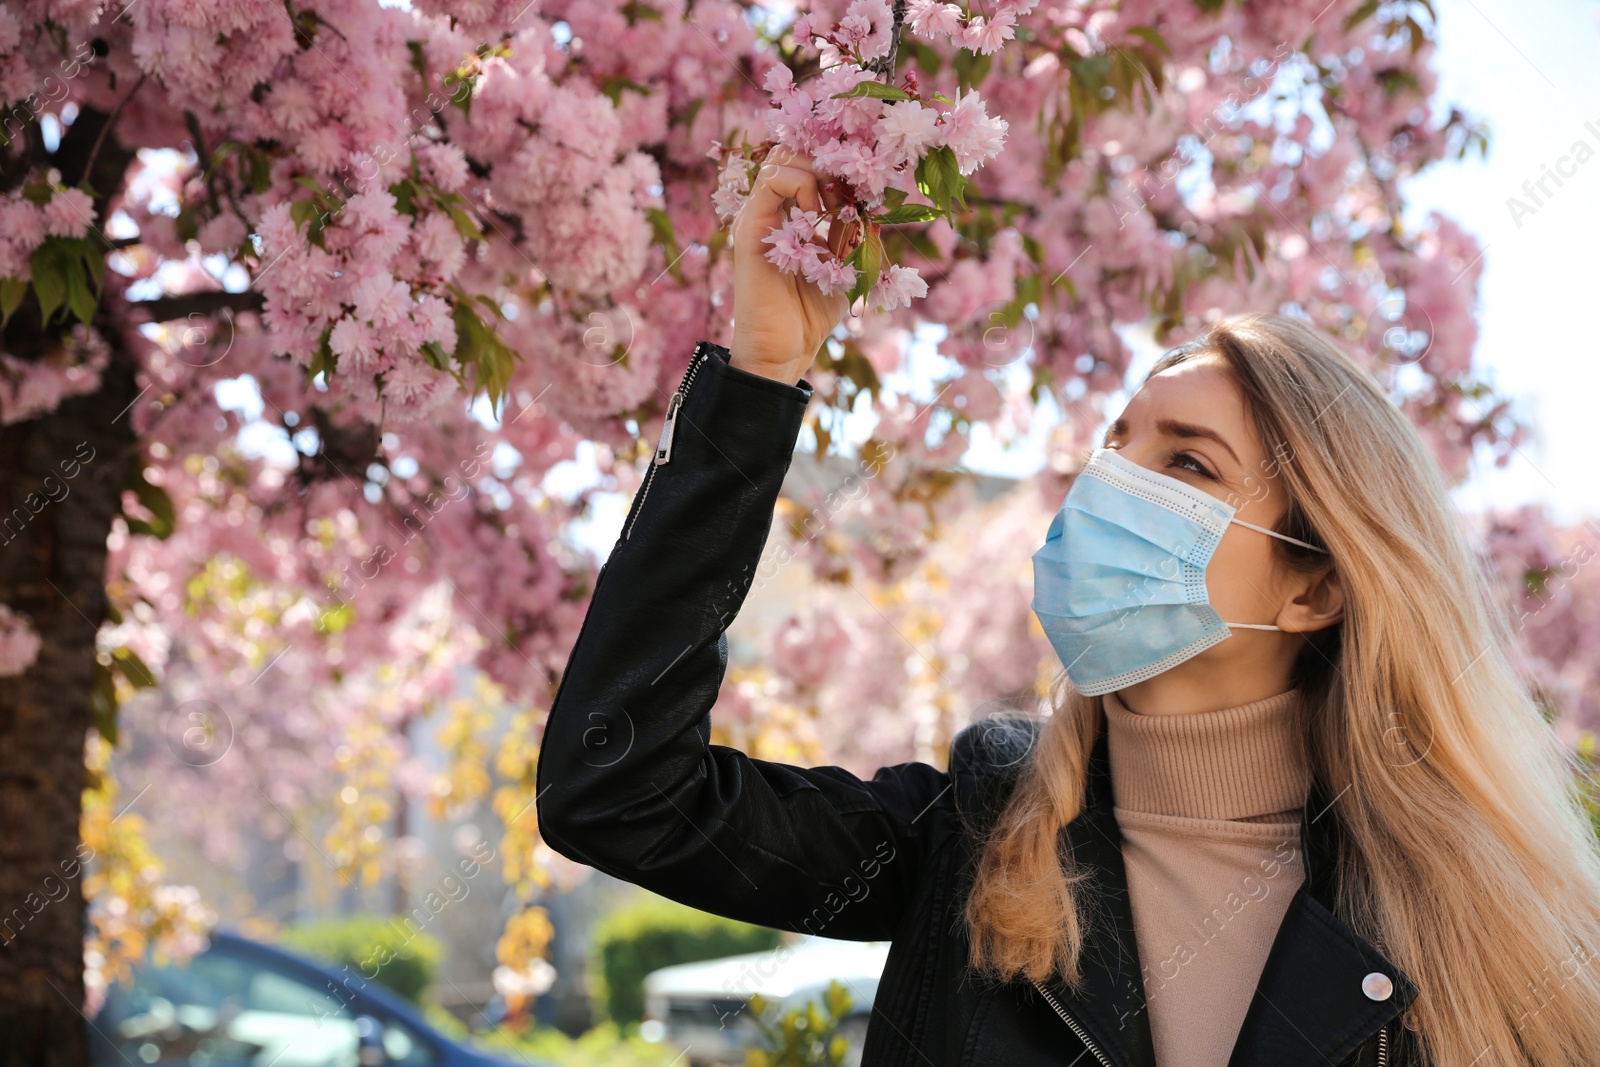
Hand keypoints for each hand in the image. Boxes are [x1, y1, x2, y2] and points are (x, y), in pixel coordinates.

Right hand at [727, 145, 855, 385]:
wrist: (786, 347)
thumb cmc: (813, 311)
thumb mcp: (849, 264)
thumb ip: (858, 233)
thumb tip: (875, 206)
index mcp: (788, 214)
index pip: (806, 162)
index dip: (835, 164)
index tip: (862, 187)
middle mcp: (770, 209)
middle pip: (793, 151)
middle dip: (828, 162)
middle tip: (850, 194)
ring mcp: (758, 215)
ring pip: (782, 157)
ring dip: (818, 172)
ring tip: (835, 207)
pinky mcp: (750, 226)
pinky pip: (772, 178)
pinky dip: (803, 186)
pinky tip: (817, 217)